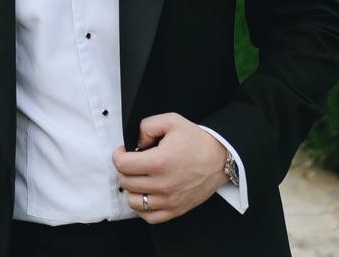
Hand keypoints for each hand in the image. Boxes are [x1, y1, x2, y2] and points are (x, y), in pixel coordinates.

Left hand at [112, 113, 228, 223]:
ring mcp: (169, 200)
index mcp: (159, 162)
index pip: (122, 165)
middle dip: (125, 170)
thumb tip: (135, 143)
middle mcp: (162, 184)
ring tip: (139, 178)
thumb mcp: (171, 121)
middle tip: (134, 162)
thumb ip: (146, 126)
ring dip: (132, 189)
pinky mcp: (175, 210)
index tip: (124, 152)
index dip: (118, 155)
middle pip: (125, 182)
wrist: (220, 159)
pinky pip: (149, 217)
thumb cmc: (197, 141)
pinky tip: (146, 194)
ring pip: (133, 202)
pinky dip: (142, 208)